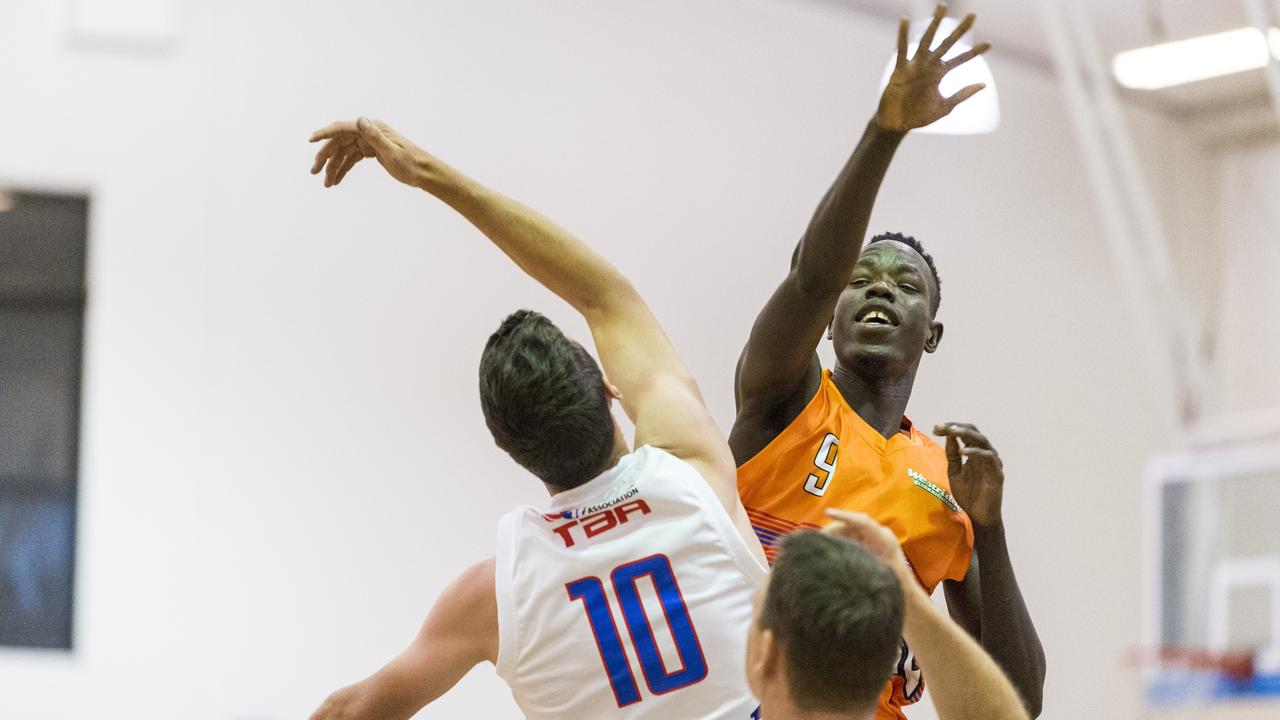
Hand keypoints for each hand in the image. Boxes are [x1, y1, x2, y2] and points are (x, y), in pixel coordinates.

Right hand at [309, 117, 431, 188]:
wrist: (425, 173)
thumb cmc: (412, 164)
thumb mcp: (392, 152)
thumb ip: (375, 136)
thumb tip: (360, 119)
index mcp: (372, 128)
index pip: (343, 128)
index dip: (325, 134)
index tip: (311, 140)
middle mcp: (368, 132)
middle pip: (340, 142)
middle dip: (325, 157)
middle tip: (314, 172)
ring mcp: (369, 142)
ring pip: (344, 153)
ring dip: (333, 167)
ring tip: (326, 184)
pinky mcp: (371, 152)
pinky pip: (352, 159)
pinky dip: (343, 169)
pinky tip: (336, 181)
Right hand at [823, 509, 912, 585]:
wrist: (907, 595)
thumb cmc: (894, 587)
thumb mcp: (876, 575)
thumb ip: (858, 562)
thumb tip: (835, 553)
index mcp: (884, 540)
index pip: (863, 522)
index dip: (844, 516)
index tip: (827, 512)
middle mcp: (880, 535)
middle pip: (853, 524)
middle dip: (834, 529)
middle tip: (817, 539)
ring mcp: (875, 539)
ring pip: (850, 530)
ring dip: (836, 536)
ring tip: (820, 545)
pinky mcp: (870, 545)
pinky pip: (852, 537)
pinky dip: (840, 541)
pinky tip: (830, 549)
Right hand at [874, 3, 990, 132]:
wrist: (897, 124)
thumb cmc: (918, 116)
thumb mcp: (945, 107)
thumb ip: (962, 95)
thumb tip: (983, 85)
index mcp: (939, 74)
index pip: (960, 59)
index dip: (974, 52)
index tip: (990, 43)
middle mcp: (929, 66)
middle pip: (947, 44)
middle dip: (960, 30)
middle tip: (973, 15)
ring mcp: (915, 66)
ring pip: (927, 40)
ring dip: (935, 24)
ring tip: (943, 7)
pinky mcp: (900, 69)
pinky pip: (901, 50)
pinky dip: (902, 35)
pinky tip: (904, 20)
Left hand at [933, 422, 1003, 526]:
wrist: (978, 517)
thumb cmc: (968, 495)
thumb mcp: (954, 472)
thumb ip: (952, 455)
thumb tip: (948, 435)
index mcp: (975, 453)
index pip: (965, 433)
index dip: (951, 427)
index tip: (935, 427)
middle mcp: (985, 455)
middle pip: (974, 432)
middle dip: (956, 427)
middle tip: (941, 426)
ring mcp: (993, 463)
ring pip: (982, 441)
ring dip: (966, 434)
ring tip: (952, 431)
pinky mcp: (997, 473)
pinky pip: (988, 457)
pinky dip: (975, 452)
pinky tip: (963, 451)